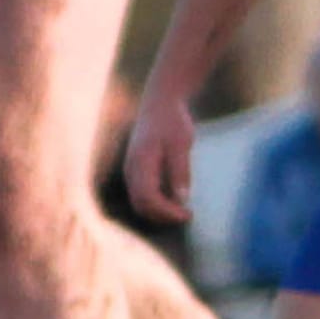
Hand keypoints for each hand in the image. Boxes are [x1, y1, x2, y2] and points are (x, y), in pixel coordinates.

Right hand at [126, 90, 196, 225]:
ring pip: (139, 202)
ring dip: (159, 212)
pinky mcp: (136, 170)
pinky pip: (141, 195)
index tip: (188, 214)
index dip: (167, 212)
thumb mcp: (181, 143)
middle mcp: (131, 168)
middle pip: (141, 205)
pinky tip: (174, 200)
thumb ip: (180, 170)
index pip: (149, 198)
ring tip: (182, 211)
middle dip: (163, 216)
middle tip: (187, 215)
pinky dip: (156, 204)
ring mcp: (131, 170)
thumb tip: (182, 199)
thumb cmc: (172, 121)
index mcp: (141, 161)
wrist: (160, 102)